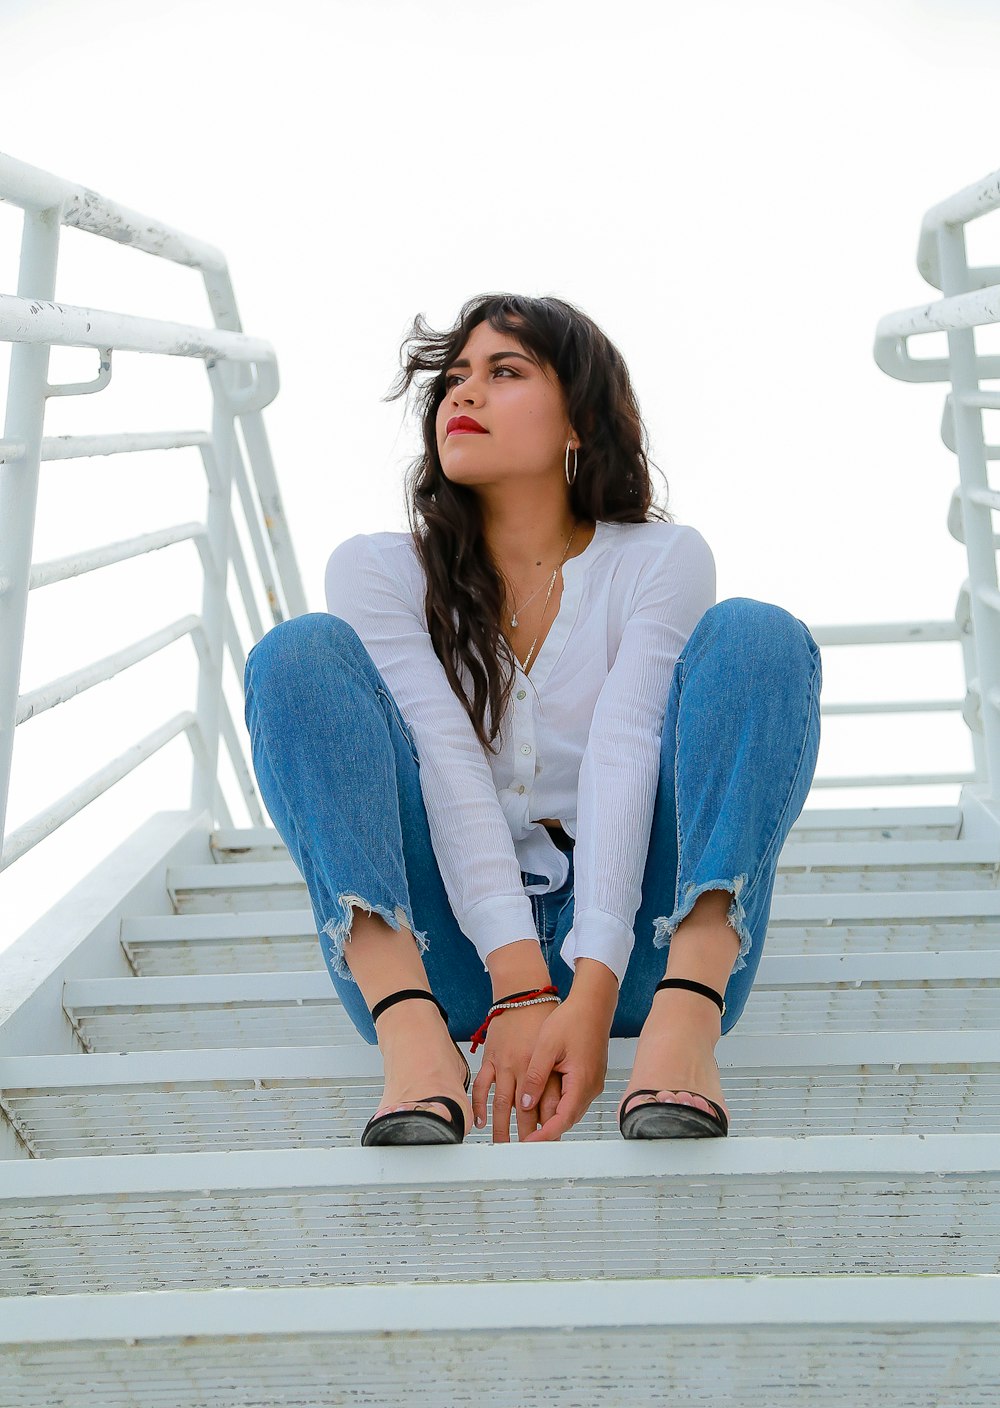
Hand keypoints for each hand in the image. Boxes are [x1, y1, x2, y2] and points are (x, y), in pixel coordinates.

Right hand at [472, 999, 561, 1142]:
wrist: (525, 992)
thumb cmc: (547, 1019)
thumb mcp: (558, 1050)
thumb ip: (552, 1080)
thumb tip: (548, 1111)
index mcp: (543, 1067)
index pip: (546, 1109)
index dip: (546, 1132)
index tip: (544, 1150)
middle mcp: (522, 1068)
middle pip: (523, 1112)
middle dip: (525, 1137)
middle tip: (525, 1158)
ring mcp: (504, 1064)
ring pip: (501, 1104)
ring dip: (500, 1128)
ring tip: (502, 1147)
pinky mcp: (491, 1058)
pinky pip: (483, 1086)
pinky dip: (480, 1105)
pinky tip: (480, 1121)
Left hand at [519, 994, 610, 1141]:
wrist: (593, 1004)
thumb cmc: (572, 1019)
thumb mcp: (546, 1046)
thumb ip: (535, 1076)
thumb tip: (525, 1102)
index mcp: (581, 1081)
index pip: (562, 1119)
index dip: (544, 1135)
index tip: (528, 1144)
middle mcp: (591, 1087)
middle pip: (567, 1119)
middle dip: (546, 1132)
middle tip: (525, 1141)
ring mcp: (592, 1083)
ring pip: (571, 1110)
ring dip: (552, 1119)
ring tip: (531, 1127)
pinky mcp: (590, 1077)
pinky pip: (574, 1099)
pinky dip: (559, 1106)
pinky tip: (544, 1104)